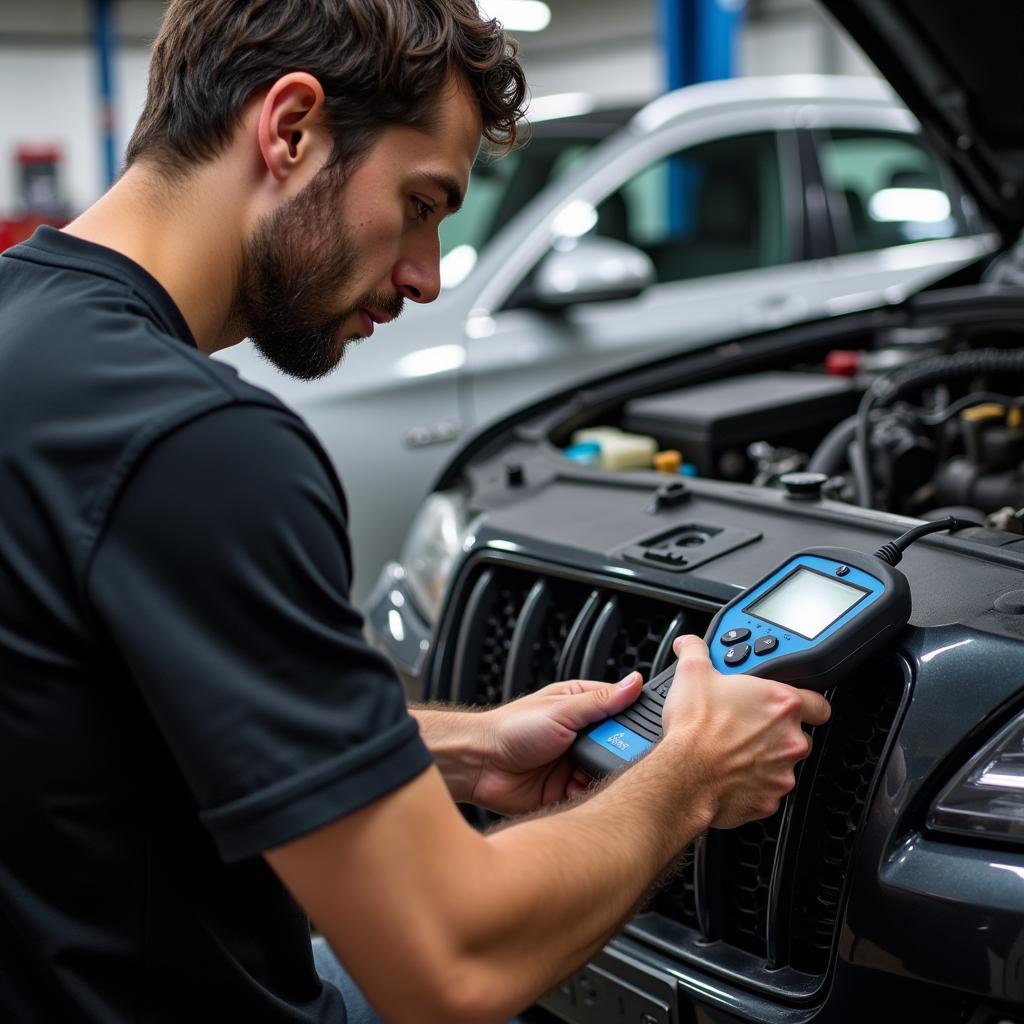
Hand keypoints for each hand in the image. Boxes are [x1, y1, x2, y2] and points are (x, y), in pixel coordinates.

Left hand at [470, 673, 644, 814]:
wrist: (479, 764)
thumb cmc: (510, 728)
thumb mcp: (561, 709)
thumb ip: (600, 701)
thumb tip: (633, 683)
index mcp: (580, 707)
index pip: (620, 710)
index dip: (634, 719)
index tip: (649, 728)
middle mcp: (579, 735)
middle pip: (618, 746)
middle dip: (620, 754)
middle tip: (616, 755)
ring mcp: (573, 764)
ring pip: (606, 773)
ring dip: (604, 777)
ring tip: (596, 774)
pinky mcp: (565, 791)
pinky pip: (589, 797)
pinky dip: (590, 797)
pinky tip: (583, 792)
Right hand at [662, 635, 830, 829]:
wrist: (684, 773)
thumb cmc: (695, 728)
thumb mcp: (692, 673)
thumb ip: (696, 651)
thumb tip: (690, 644)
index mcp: (782, 703)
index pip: (819, 704)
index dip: (806, 704)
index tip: (788, 706)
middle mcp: (790, 739)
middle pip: (798, 736)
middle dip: (776, 733)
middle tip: (747, 727)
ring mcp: (782, 772)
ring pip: (782, 765)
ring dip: (764, 760)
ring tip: (733, 752)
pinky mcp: (770, 801)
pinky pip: (766, 791)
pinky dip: (751, 785)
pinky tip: (729, 774)